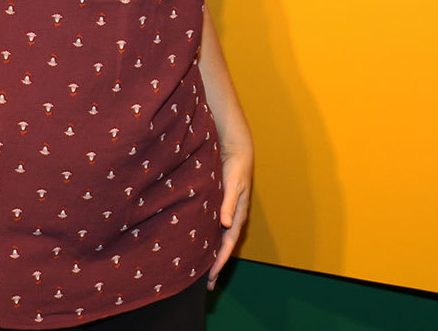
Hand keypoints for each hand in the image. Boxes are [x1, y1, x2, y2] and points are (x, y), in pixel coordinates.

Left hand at [208, 143, 253, 287]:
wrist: (237, 152)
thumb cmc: (235, 168)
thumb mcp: (232, 184)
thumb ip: (228, 203)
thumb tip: (225, 224)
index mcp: (237, 216)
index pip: (228, 244)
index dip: (220, 261)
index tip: (211, 276)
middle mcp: (232, 218)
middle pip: (224, 247)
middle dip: (216, 265)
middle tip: (207, 285)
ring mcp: (226, 214)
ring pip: (219, 241)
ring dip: (212, 256)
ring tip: (202, 273)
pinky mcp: (219, 208)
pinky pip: (214, 231)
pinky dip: (208, 242)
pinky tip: (200, 248)